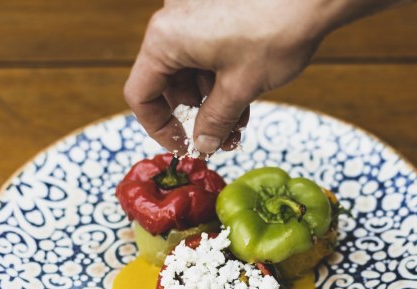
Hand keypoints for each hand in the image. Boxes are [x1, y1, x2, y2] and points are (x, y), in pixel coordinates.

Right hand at [124, 0, 412, 155]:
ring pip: (191, 71)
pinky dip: (220, 80)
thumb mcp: (240, 88)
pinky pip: (206, 54)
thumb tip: (202, 145)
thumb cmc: (276, 32)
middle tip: (218, 140)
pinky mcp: (215, 13)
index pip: (141, 94)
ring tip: (240, 126)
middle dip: (194, 116)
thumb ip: (214, 122)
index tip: (181, 147)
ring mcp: (194, 14)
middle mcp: (173, 22)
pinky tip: (244, 102)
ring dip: (212, 102)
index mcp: (166, 38)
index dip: (158, 128)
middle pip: (167, 82)